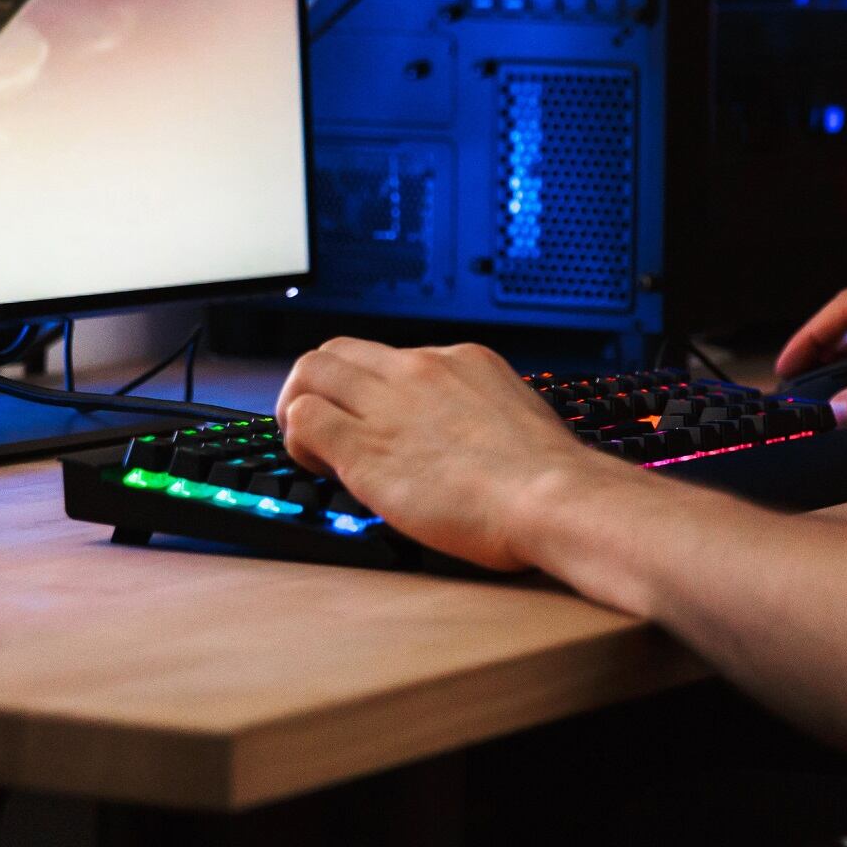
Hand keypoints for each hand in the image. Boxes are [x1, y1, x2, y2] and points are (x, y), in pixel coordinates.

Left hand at [276, 337, 609, 569]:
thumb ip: (480, 413)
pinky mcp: (364, 447)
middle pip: (338, 350)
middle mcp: (418, 370)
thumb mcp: (516, 416)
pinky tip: (316, 465)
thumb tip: (468, 436)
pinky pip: (304, 421)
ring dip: (299, 405)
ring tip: (311, 445)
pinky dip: (296, 440)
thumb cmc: (546, 476)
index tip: (372, 416)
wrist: (550, 496)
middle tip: (321, 421)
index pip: (391, 356)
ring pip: (311, 372)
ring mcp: (388, 404)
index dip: (371, 388)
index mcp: (460, 360)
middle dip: (319, 383)